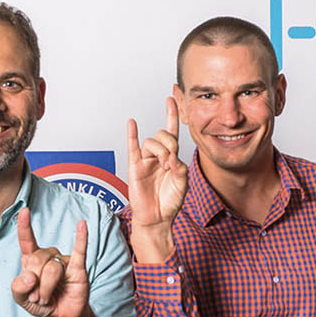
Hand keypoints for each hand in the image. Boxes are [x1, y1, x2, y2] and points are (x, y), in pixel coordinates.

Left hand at [11, 208, 89, 316]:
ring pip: (52, 268)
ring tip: (47, 299)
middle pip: (37, 261)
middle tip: (37, 297)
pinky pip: (80, 250)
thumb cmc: (41, 303)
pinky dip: (81, 237)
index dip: (24, 226)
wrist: (61, 316)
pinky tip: (82, 224)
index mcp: (31, 259)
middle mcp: (48, 256)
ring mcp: (63, 260)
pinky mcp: (78, 267)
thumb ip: (17, 289)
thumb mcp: (21, 300)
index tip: (24, 211)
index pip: (27, 240)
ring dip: (46, 288)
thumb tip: (29, 277)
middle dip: (35, 284)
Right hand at [126, 98, 187, 261]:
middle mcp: (158, 155)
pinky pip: (132, 147)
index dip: (172, 115)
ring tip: (163, 165)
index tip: (172, 99)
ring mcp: (146, 160)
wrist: (158, 218)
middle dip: (170, 144)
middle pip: (163, 135)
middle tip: (172, 160)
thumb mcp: (183, 183)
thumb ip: (180, 167)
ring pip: (152, 142)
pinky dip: (132, 134)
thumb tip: (171, 157)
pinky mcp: (135, 167)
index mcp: (171, 157)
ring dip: (160, 151)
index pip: (172, 131)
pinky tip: (132, 123)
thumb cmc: (170, 202)